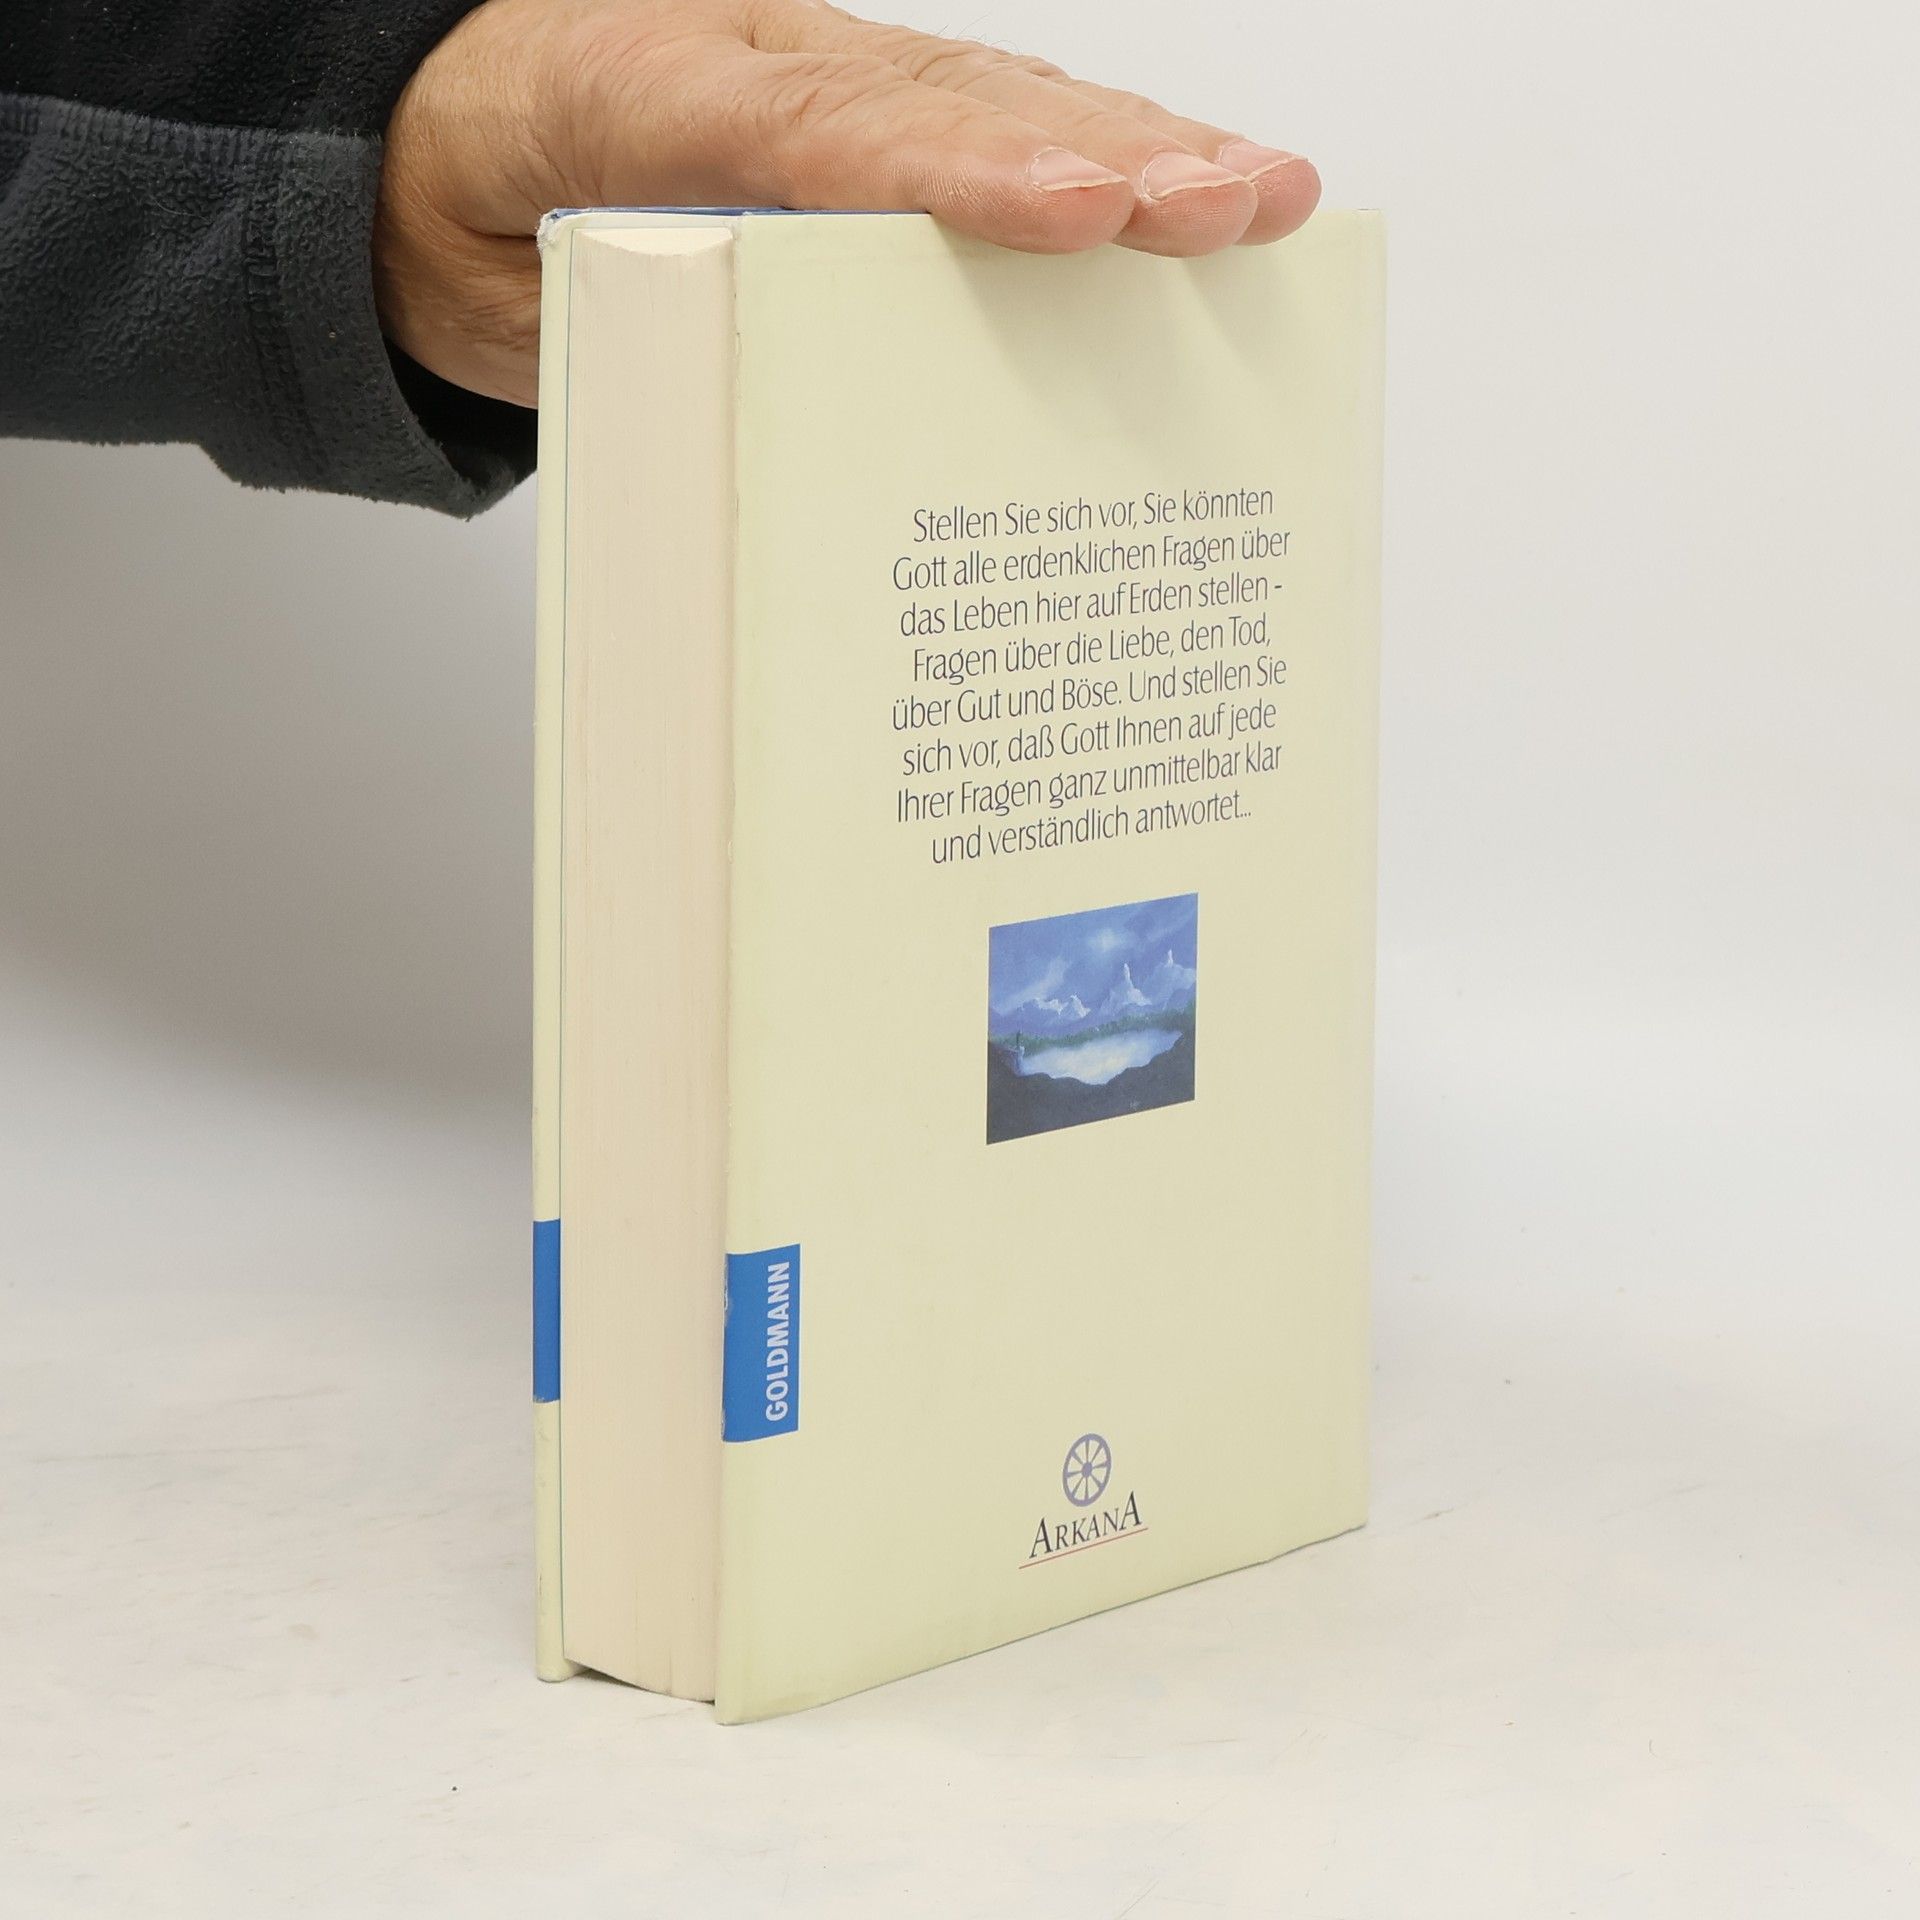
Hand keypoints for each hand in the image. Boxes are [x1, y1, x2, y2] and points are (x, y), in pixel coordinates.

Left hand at [374, 0, 1320, 406]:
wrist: (429, 145)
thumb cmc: (475, 216)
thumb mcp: (506, 293)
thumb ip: (628, 330)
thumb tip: (772, 427)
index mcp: (649, 86)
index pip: (820, 129)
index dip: (956, 172)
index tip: (1076, 212)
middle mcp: (763, 61)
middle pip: (952, 99)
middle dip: (1109, 154)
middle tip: (1234, 208)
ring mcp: (824, 79)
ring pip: (996, 102)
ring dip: (1138, 154)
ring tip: (1262, 202)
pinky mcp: (860, 123)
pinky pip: (984, 136)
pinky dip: (1092, 171)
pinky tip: (1187, 207)